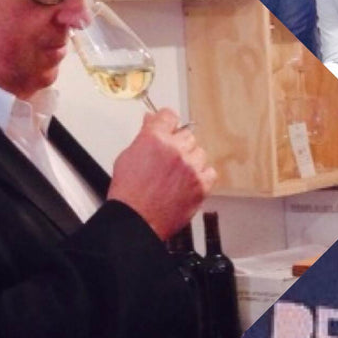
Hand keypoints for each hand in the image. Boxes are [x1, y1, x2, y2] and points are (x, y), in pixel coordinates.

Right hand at [108, 109, 216, 239]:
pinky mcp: (201, 184)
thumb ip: (144, 136)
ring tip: (176, 176)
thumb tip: (151, 121)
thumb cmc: (128, 194)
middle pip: (187, 135)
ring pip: (200, 153)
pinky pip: (210, 172)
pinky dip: (201, 176)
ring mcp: (190, 167)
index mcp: (154, 139)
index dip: (168, 122)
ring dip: (191, 161)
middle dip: (179, 146)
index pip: (169, 115)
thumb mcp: (127, 157)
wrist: (136, 221)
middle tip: (168, 161)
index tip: (170, 126)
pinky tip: (187, 183)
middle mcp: (175, 150)